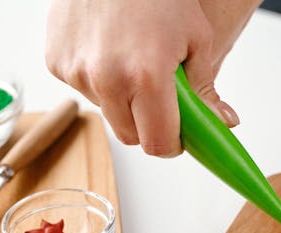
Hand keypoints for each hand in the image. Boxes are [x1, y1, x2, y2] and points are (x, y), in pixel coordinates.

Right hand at [45, 0, 238, 156]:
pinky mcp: (56, 62)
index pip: (158, 144)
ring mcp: (77, 72)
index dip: (172, 144)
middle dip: (148, 125)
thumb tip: (224, 123)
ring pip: (107, 113)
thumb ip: (205, 89)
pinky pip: (83, 89)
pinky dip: (98, 80)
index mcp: (147, 77)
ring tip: (133, 61)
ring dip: (122, 101)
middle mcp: (107, 79)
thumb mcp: (197, 39)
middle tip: (160, 97)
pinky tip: (108, 50)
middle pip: (130, 136)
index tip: (178, 135)